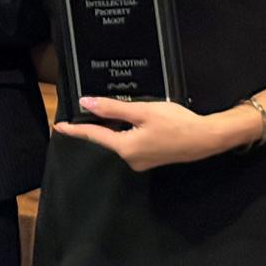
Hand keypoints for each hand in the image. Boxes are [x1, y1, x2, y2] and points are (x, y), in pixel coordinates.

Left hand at [52, 98, 230, 170]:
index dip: (74, 130)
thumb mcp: (141, 111)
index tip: (57, 127)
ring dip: (112, 127)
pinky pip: (130, 143)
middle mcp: (131, 159)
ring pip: (118, 140)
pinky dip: (124, 131)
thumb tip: (86, 104)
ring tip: (106, 112)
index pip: (93, 136)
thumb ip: (111, 109)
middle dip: (95, 125)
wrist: (208, 137)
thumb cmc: (176, 123)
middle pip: (105, 138)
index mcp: (126, 148)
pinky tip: (127, 120)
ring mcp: (142, 161)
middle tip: (82, 111)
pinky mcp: (151, 157)